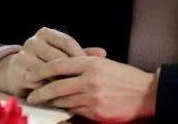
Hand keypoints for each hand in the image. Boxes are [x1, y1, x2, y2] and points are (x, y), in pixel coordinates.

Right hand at [0, 27, 105, 96]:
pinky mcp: (18, 72)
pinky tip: (59, 95)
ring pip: (49, 71)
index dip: (80, 56)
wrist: (15, 72)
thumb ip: (82, 53)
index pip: (67, 42)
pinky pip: (39, 83)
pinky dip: (50, 90)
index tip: (91, 68)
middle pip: (59, 57)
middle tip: (84, 82)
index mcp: (45, 33)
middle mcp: (33, 41)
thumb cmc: (45, 61)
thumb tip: (103, 53)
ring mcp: (23, 55)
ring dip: (61, 82)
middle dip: (72, 72)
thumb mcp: (62, 54)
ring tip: (74, 89)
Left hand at [26, 56, 157, 121]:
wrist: (146, 94)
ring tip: (43, 103)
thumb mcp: (105, 63)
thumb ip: (85, 64)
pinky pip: (75, 112)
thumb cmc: (126, 77)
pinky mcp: (96, 113)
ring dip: (52, 103)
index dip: (41, 70)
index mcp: (91, 63)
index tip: (30, 74)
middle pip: (56, 86)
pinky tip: (61, 110)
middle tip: (31, 95)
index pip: (58, 65)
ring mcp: (92, 97)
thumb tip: (63, 67)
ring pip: (63, 101)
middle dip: (40, 92)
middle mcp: (89, 80)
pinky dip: (67, 111)